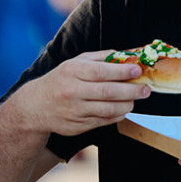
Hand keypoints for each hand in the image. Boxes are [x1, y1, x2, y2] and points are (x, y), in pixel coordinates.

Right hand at [10, 50, 149, 137]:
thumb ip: (100, 57)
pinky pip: (104, 121)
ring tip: (135, 99)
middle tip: (145, 89)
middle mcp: (72, 91)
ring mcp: (75, 111)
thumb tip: (127, 55)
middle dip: (131, 91)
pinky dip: (117, 115)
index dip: (122, 72)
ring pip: (108, 109)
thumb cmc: (59, 80)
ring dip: (127, 105)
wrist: (35, 106)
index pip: (101, 72)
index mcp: (72, 72)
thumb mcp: (74, 63)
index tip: (137, 71)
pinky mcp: (78, 125)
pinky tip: (122, 109)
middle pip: (108, 92)